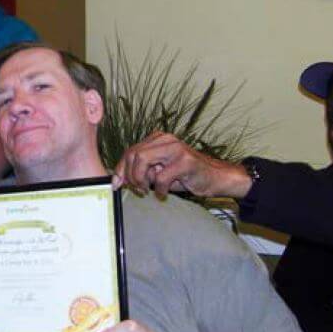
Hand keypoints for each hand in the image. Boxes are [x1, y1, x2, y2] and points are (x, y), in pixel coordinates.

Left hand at [111, 131, 250, 198]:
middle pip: (133, 154)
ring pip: (143, 160)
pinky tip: (164, 193)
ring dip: (141, 180)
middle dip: (130, 175)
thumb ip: (142, 170)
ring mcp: (176, 148)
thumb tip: (119, 178)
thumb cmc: (186, 175)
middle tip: (138, 189)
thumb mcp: (160, 171)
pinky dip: (159, 189)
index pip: (131, 150)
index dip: (120, 168)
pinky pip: (161, 177)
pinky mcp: (185, 161)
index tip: (116, 183)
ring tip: (148, 190)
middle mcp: (166, 139)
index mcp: (158, 138)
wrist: (216, 178)